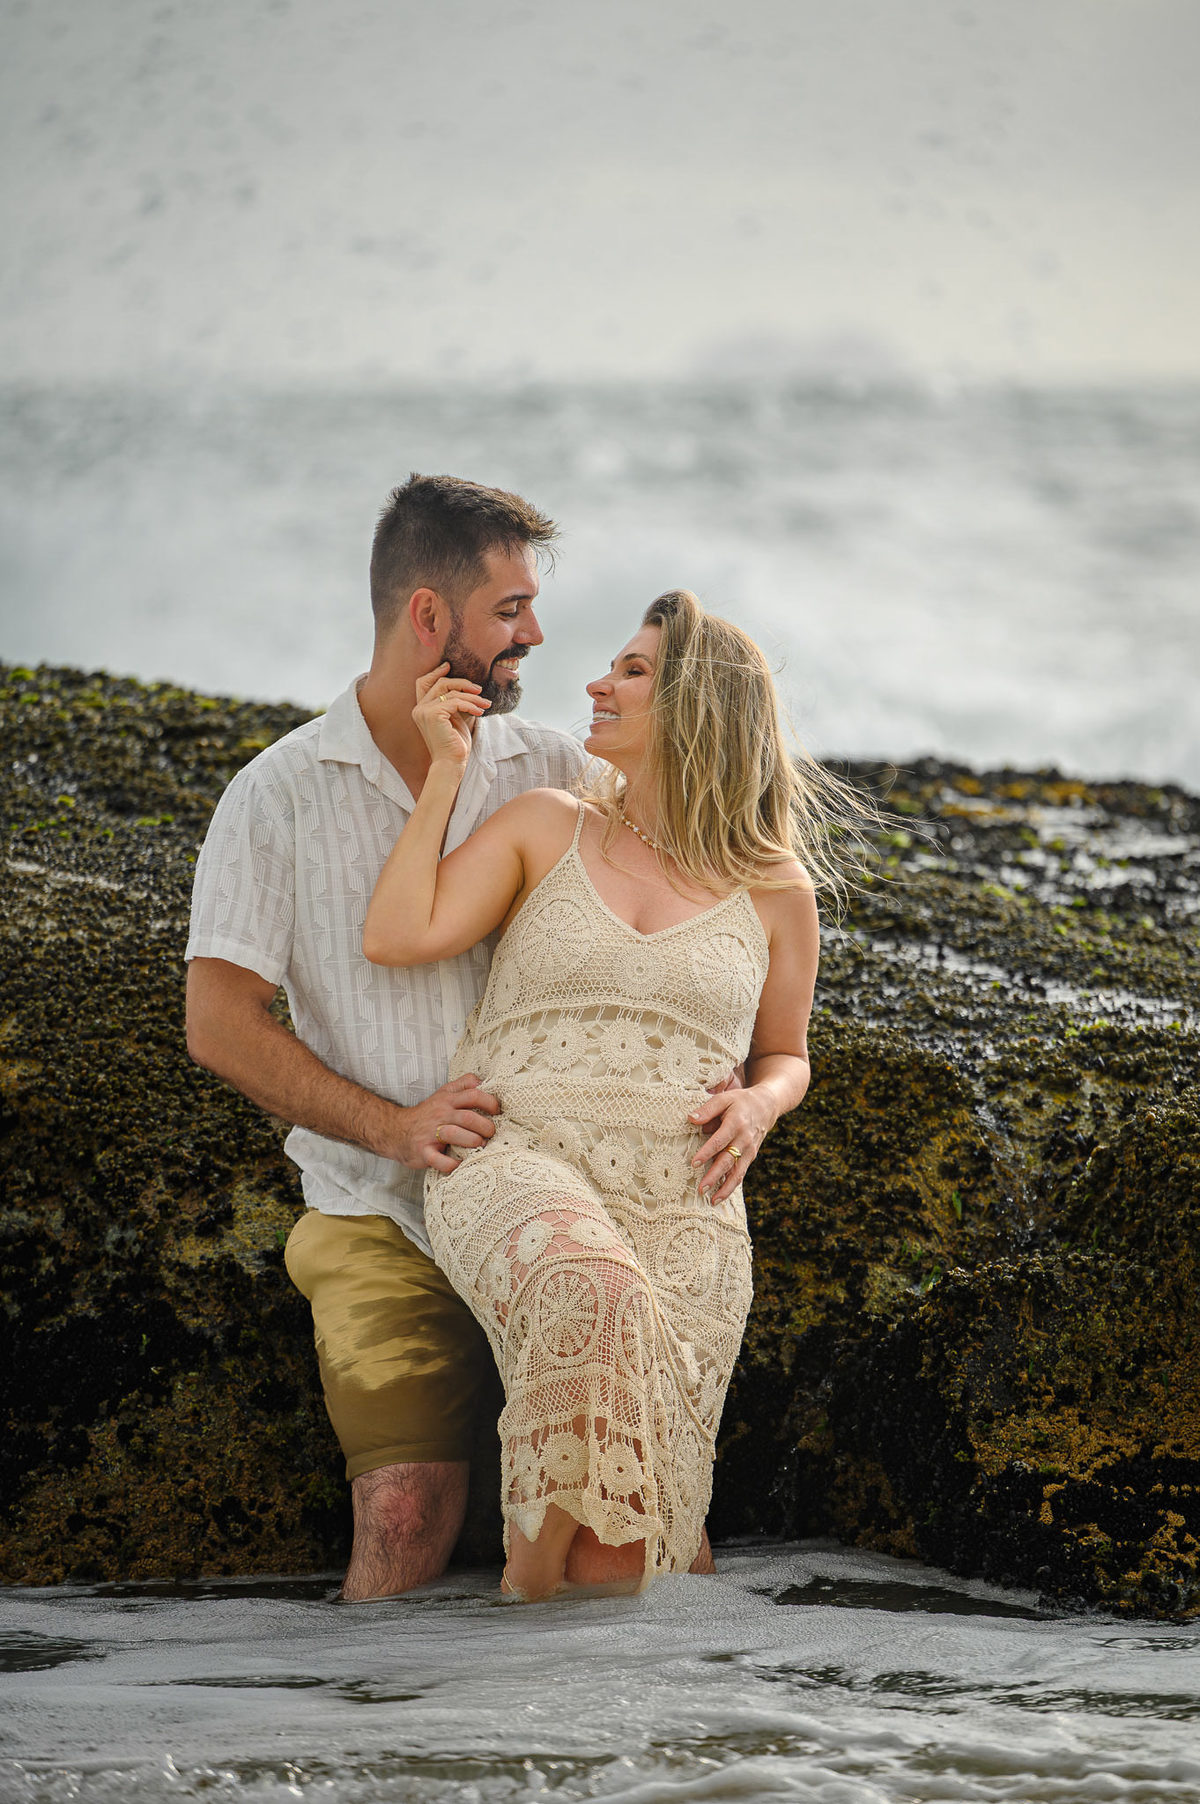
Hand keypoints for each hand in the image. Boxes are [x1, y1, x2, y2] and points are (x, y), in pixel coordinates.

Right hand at [390, 1074, 500, 1174]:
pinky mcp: (423, 1151)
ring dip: (472, 1141)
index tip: (498, 1111)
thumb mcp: (444, 1094)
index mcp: (448, 1099)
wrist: (396, 1130)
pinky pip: (438, 1160)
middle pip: (468, 1117)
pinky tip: (461, 1164)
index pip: (473, 1094)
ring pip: (454, 1134)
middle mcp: (440, 1114)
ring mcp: (430, 1133)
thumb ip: (463, 1085)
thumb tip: (485, 1081)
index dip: (490, 1102)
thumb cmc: (427, 1114)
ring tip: (480, 1145)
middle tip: (491, 1133)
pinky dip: (452, 1165)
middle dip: (485, 1126)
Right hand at [413, 663, 489, 769]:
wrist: (451, 763)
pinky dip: (471, 705)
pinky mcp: (433, 714)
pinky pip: (456, 701)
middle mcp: (419, 708)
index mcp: (421, 709)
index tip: (449, 666)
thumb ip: (454, 703)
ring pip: (451, 691)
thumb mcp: (454, 719)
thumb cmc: (454, 745)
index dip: (435, 672)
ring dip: (472, 697)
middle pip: (440, 683)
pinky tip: (480, 711)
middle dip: (462, 683)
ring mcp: (424, 711)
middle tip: (479, 690)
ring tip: (485, 704)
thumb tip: (468, 688)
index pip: (423, 683)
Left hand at [688, 1085, 774, 1202]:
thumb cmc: (741, 1102)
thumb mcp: (725, 1099)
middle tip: (701, 1189)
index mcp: (736, 1124)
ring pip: (738, 1172)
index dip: (707, 1152)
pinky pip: (741, 1173)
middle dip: (715, 1176)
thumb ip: (707, 1109)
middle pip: (728, 1161)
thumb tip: (690, 1119)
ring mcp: (749, 1150)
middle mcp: (744, 1140)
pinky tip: (721, 1195)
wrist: (767, 1106)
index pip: (720, 1141)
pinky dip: (732, 1185)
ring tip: (713, 1201)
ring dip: (726, 1188)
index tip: (694, 1163)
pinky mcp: (751, 1157)